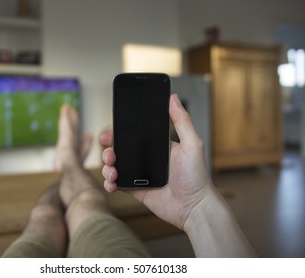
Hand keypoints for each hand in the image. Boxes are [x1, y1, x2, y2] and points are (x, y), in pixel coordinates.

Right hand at [100, 94, 214, 230]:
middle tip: (109, 152)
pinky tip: (111, 184)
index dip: (120, 132)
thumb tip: (173, 97)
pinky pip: (118, 185)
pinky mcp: (136, 191)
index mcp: (158, 147)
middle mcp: (147, 160)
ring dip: (107, 167)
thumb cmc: (197, 176)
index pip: (134, 135)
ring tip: (111, 170)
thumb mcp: (192, 144)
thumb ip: (182, 121)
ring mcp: (140, 176)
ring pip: (115, 167)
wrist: (194, 207)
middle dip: (109, 150)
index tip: (110, 132)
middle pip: (120, 150)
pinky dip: (110, 184)